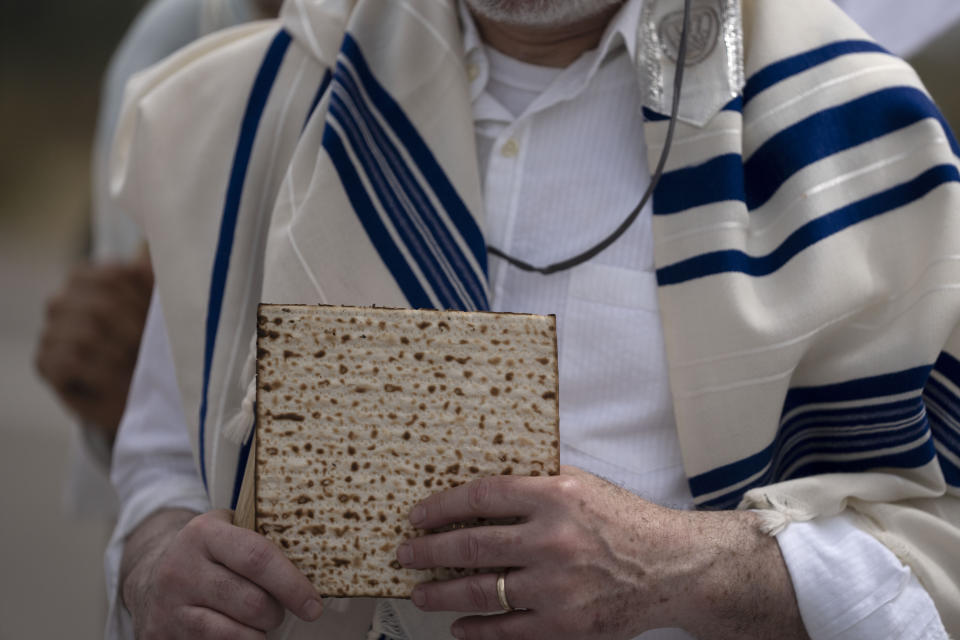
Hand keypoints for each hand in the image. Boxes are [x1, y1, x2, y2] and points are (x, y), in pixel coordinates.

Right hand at [35, 255, 152, 439]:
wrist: (143, 397)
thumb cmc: (153, 347)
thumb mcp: (159, 307)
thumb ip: (154, 273)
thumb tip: (151, 244)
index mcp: (86, 278)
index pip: (114, 275)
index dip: (142, 300)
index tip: (156, 320)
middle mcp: (61, 301)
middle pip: (101, 306)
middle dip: (134, 331)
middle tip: (149, 350)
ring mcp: (49, 332)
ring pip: (87, 335)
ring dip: (122, 355)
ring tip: (137, 367)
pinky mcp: (44, 363)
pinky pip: (73, 361)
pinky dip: (104, 373)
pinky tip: (117, 380)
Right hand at [121, 509, 322, 638]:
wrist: (151, 575)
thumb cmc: (207, 553)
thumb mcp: (227, 530)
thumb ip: (261, 538)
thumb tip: (314, 560)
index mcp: (204, 534)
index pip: (257, 558)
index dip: (292, 584)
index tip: (313, 604)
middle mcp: (182, 569)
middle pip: (251, 603)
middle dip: (276, 612)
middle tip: (279, 610)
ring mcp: (169, 605)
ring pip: (234, 633)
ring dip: (258, 633)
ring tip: (260, 623)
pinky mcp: (160, 635)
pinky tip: (240, 634)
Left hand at [397, 466, 807, 639]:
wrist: (670, 565)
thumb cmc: (624, 520)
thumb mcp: (581, 484)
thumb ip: (534, 484)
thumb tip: (479, 491)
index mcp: (554, 495)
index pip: (481, 497)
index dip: (441, 507)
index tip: (418, 515)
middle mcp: (551, 539)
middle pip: (471, 545)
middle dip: (429, 551)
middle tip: (406, 554)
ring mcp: (556, 585)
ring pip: (481, 591)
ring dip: (442, 593)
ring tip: (419, 593)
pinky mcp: (565, 623)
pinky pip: (508, 630)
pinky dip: (477, 631)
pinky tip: (458, 628)